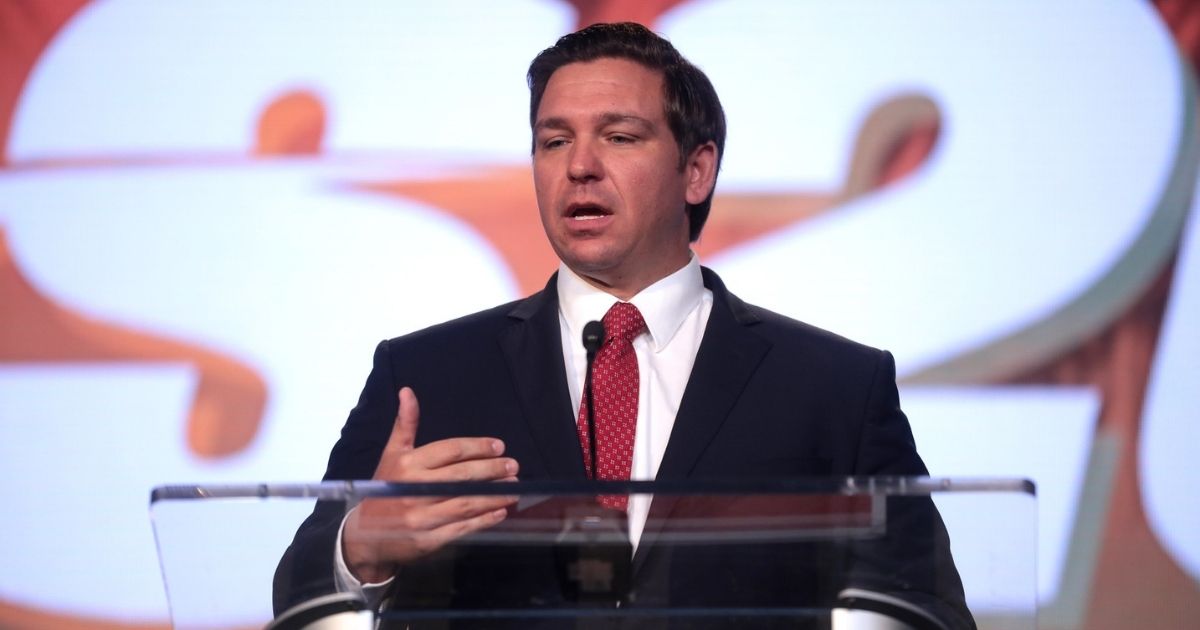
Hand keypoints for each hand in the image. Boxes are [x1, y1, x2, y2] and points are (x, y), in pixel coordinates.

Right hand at [341, 387, 518, 582]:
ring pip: (465, 503)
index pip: (449, 451)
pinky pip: (461, 528)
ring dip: (493, 496)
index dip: (477, 447)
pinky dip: (483, 520)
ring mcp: (420, 517)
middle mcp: (413, 490)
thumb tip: (407, 391)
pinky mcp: (427, 540)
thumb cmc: (385, 489)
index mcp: (407, 465)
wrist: (365, 534)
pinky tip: (499, 512)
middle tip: (513, 466)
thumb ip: (405, 424)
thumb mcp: (391, 454)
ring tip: (513, 488)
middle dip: (491, 470)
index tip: (498, 446)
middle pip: (461, 477)